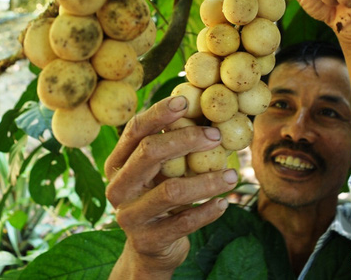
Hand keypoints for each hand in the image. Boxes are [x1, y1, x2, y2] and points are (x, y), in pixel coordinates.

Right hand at [105, 96, 237, 276]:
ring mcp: (130, 215)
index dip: (159, 113)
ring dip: (207, 180)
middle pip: (149, 153)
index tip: (185, 102)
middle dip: (186, 140)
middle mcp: (118, 187)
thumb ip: (172, 146)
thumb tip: (206, 110)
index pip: (134, 130)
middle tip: (217, 136)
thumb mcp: (159, 172)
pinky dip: (207, 211)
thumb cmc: (160, 197)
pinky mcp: (148, 240)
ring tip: (232, 175)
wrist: (151, 248)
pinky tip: (224, 203)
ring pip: (171, 190)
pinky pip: (184, 222)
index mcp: (118, 163)